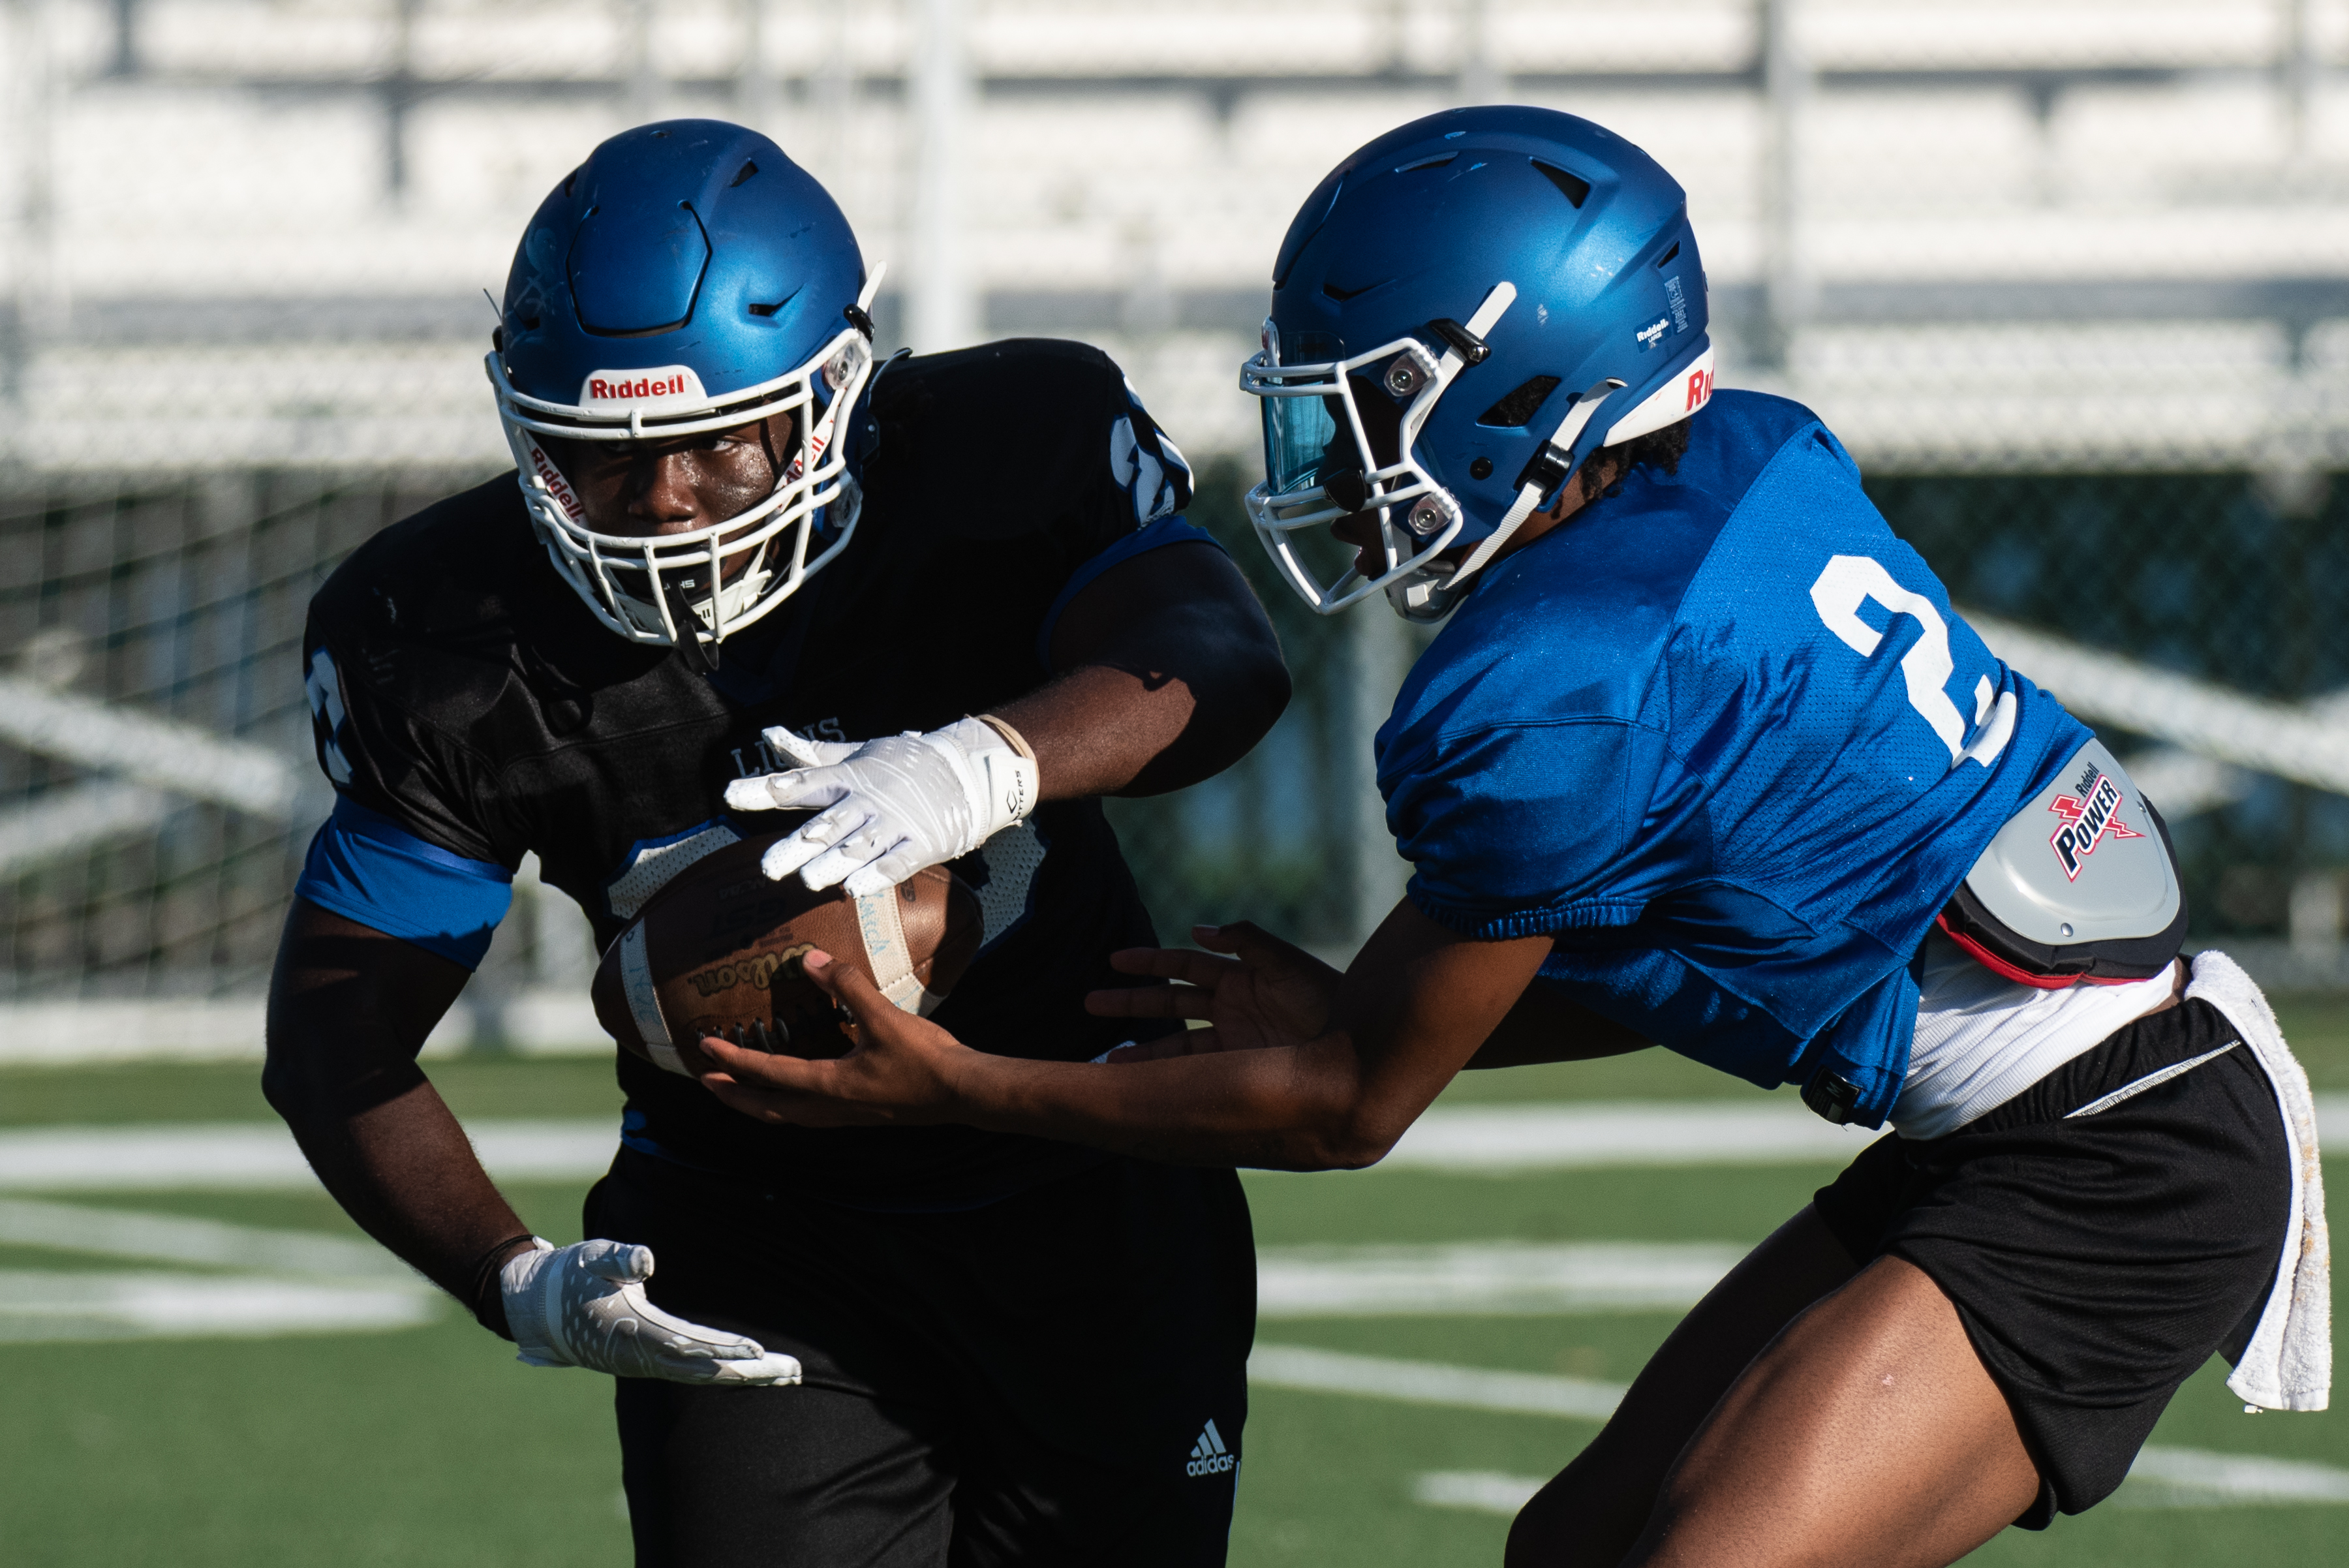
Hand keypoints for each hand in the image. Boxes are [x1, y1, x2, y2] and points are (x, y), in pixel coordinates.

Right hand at [499, 1238, 801, 1384]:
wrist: (541, 1310)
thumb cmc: (572, 1277)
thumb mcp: (592, 1258)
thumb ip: (619, 1258)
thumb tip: (648, 1261)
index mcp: (633, 1333)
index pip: (688, 1344)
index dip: (722, 1348)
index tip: (755, 1349)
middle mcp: (644, 1357)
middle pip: (706, 1370)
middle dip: (749, 1372)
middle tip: (792, 1372)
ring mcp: (649, 1363)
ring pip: (704, 1376)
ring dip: (746, 1377)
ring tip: (788, 1375)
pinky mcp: (652, 1362)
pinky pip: (696, 1373)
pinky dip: (727, 1374)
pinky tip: (755, 1373)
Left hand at [693, 949, 974, 1126]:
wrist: (962, 1092)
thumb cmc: (924, 1059)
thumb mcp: (884, 1018)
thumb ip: (848, 987)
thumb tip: (815, 961)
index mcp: (828, 1085)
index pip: (768, 1072)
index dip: (733, 1058)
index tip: (704, 1046)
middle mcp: (829, 1107)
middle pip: (766, 1109)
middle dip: (733, 1095)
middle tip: (707, 1080)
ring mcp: (845, 1116)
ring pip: (786, 1117)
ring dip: (757, 1104)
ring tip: (741, 1089)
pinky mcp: (860, 1115)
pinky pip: (808, 1115)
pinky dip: (787, 1105)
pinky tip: (796, 1090)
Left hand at [723, 718, 1038, 895]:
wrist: (965, 773)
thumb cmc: (901, 765)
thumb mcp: (857, 754)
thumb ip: (812, 755)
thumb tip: (771, 735)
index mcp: (848, 778)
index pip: (800, 784)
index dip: (765, 789)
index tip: (731, 795)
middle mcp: (867, 801)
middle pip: (827, 825)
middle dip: (799, 845)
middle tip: (769, 867)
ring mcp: (896, 824)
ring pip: (860, 847)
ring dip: (835, 864)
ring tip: (810, 881)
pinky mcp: (921, 844)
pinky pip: (897, 863)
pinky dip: (877, 875)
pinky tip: (854, 888)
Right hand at [1085, 922, 1341, 1061]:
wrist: (1362, 1051)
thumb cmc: (1329, 1001)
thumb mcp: (1288, 965)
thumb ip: (1247, 942)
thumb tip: (1199, 930)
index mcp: (1242, 978)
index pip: (1184, 966)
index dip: (1149, 963)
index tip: (1113, 961)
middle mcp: (1232, 1009)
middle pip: (1171, 1002)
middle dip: (1132, 1003)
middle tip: (1090, 1004)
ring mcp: (1234, 1041)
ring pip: (1176, 1041)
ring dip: (1144, 1048)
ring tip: (1108, 1058)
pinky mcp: (1240, 1070)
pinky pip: (1195, 1070)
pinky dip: (1167, 1075)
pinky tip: (1141, 1081)